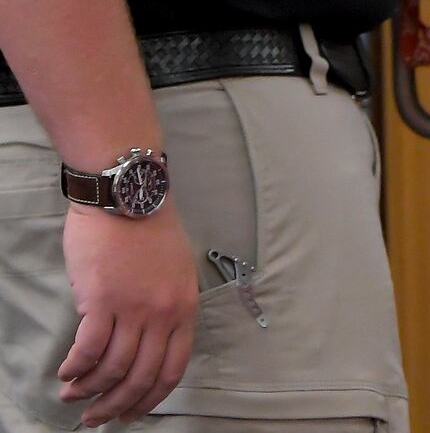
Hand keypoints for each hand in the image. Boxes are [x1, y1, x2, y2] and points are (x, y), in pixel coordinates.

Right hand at [58, 203, 198, 426]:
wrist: (127, 196)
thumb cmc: (148, 231)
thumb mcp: (174, 272)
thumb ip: (165, 308)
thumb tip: (145, 346)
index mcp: (185, 307)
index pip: (172, 369)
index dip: (149, 399)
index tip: (131, 414)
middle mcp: (164, 312)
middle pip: (141, 377)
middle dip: (116, 406)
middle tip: (95, 418)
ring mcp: (134, 307)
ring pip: (113, 369)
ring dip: (89, 390)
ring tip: (73, 394)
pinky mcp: (103, 300)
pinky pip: (88, 350)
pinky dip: (75, 369)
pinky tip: (66, 371)